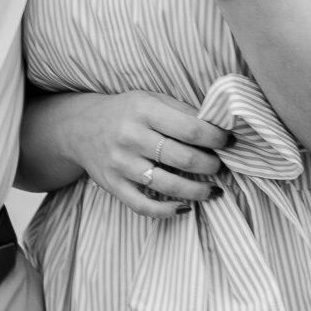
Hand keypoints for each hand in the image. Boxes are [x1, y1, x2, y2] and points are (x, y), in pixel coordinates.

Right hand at [63, 90, 230, 219]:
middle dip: (211, 165)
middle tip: (220, 166)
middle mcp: (131, 136)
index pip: (191, 129)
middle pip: (184, 159)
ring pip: (168, 185)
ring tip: (214, 190)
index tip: (230, 143)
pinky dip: (168, 210)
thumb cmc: (125, 112)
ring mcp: (121, 164)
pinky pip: (144, 206)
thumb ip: (181, 111)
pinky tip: (185, 207)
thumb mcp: (150, 99)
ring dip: (198, 191)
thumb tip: (218, 127)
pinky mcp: (113, 185)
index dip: (216, 139)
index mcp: (144, 110)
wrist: (80, 127)